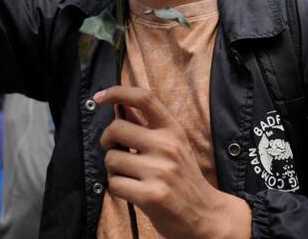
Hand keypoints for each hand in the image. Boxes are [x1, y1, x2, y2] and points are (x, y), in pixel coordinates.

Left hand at [95, 86, 250, 238]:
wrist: (206, 215)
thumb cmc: (184, 179)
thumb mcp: (174, 145)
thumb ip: (147, 126)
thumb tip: (119, 106)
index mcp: (173, 130)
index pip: (144, 98)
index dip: (118, 92)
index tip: (102, 96)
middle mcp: (167, 146)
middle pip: (116, 128)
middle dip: (107, 140)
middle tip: (116, 150)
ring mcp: (159, 171)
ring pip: (111, 159)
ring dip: (114, 169)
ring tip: (130, 176)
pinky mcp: (151, 195)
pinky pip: (114, 184)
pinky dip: (117, 189)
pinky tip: (132, 191)